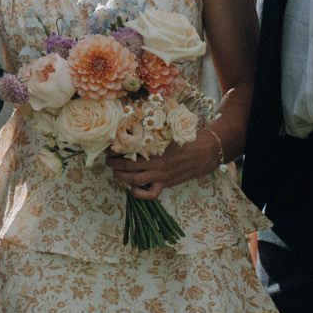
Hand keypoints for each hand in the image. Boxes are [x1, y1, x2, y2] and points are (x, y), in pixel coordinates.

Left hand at [107, 126, 224, 200]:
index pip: (128, 150)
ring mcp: (160, 176)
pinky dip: (138, 194)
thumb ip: (151, 129)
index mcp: (155, 149)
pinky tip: (132, 188)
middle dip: (114, 164)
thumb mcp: (166, 131)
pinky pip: (150, 194)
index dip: (115, 150)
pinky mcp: (165, 184)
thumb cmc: (183, 140)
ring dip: (121, 177)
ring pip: (134, 180)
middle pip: (127, 166)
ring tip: (115, 172)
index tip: (109, 148)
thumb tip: (134, 118)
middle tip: (108, 160)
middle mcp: (156, 163)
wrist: (203, 153)